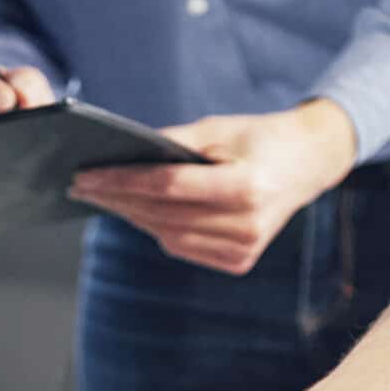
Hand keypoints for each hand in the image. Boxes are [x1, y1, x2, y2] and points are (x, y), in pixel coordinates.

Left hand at [71, 99, 360, 275]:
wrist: (306, 163)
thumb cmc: (259, 138)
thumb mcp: (218, 128)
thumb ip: (172, 142)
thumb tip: (121, 155)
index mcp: (246, 187)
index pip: (168, 186)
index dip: (122, 182)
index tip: (86, 175)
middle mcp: (246, 224)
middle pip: (163, 215)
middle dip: (118, 200)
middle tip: (83, 186)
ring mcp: (244, 249)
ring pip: (168, 236)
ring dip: (133, 217)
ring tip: (103, 198)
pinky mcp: (239, 261)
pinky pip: (184, 247)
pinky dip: (159, 230)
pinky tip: (139, 213)